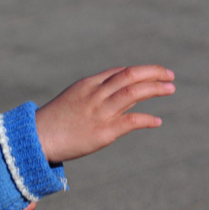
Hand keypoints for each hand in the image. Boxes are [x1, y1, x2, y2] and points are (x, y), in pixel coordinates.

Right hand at [35, 65, 174, 163]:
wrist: (37, 137)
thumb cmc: (55, 121)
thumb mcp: (73, 100)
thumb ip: (96, 96)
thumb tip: (121, 97)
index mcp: (87, 85)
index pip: (119, 72)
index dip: (139, 71)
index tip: (154, 75)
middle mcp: (95, 94)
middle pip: (130, 76)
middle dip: (152, 72)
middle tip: (170, 75)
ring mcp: (100, 112)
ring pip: (134, 92)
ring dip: (155, 88)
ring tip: (170, 88)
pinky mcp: (103, 132)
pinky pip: (131, 121)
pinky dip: (147, 119)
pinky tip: (157, 121)